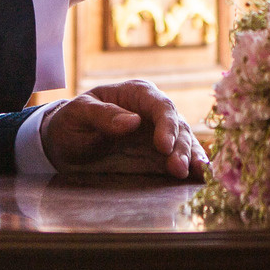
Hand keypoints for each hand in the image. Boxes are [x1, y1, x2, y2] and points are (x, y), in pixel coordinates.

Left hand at [40, 81, 209, 179]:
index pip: (160, 106)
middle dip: (181, 147)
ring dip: (192, 157)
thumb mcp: (79, 114)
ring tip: (199, 174)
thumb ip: (103, 115)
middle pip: (178, 126)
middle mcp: (154, 111)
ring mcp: (160, 133)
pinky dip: (193, 165)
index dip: (167, 125)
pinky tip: (202, 176)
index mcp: (138, 94)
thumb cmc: (73, 121)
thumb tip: (133, 121)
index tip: (163, 146)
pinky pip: (180, 157)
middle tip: (178, 168)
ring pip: (184, 142)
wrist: (67, 142)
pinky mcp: (160, 154)